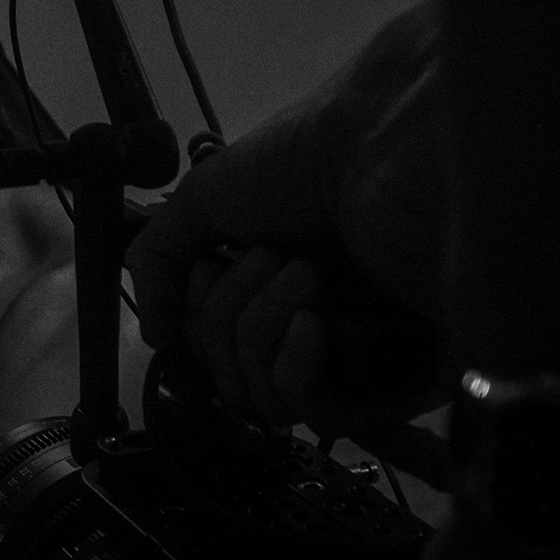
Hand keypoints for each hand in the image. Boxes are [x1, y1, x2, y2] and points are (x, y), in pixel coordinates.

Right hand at [129, 2, 448, 435]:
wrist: (384, 146)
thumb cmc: (306, 158)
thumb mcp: (206, 198)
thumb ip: (159, 261)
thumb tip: (156, 337)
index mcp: (280, 289)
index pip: (212, 352)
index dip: (195, 322)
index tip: (204, 266)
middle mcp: (321, 328)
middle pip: (231, 382)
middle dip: (224, 319)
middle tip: (267, 255)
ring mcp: (362, 361)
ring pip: (268, 402)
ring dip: (261, 329)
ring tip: (304, 270)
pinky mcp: (403, 384)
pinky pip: (317, 413)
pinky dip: (294, 365)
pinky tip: (313, 320)